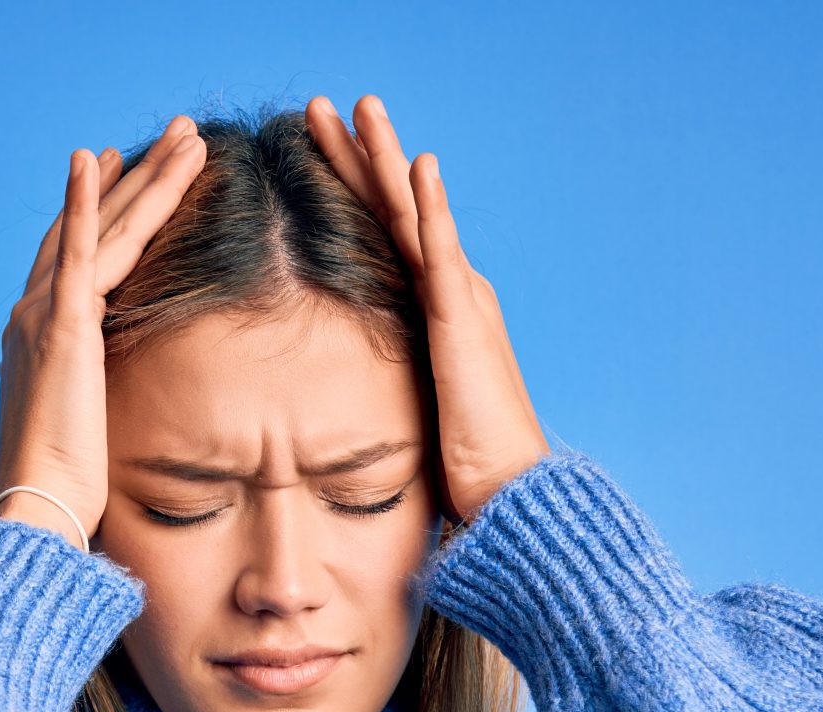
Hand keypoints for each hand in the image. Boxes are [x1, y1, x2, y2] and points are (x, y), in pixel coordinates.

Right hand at [0, 115, 210, 546]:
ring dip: (144, 178)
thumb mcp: (91, 433)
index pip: (78, 259)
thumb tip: (125, 416)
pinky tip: (94, 157)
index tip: (123, 172)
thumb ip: (102, 402)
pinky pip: (78, 251)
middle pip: (93, 229)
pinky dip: (84, 201)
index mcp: (42, 342)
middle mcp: (34, 316)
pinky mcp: (59, 326)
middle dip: (135, 180)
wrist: (38, 509)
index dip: (102, 211)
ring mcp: (43, 316)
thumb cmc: (66, 493)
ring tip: (184, 136)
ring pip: (104, 229)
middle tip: (173, 137)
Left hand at [305, 93, 549, 522]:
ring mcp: (460, 301)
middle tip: (322, 106)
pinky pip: (442, 255)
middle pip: (393, 208)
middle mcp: (449, 291)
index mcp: (432, 309)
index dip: (349, 187)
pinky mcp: (465, 323)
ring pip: (414, 214)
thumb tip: (321, 394)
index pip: (382, 233)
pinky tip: (419, 167)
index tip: (314, 148)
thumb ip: (376, 382)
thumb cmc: (460, 464)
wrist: (508, 493)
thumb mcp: (405, 408)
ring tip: (362, 108)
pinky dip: (431, 208)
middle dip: (358, 153)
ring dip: (388, 157)